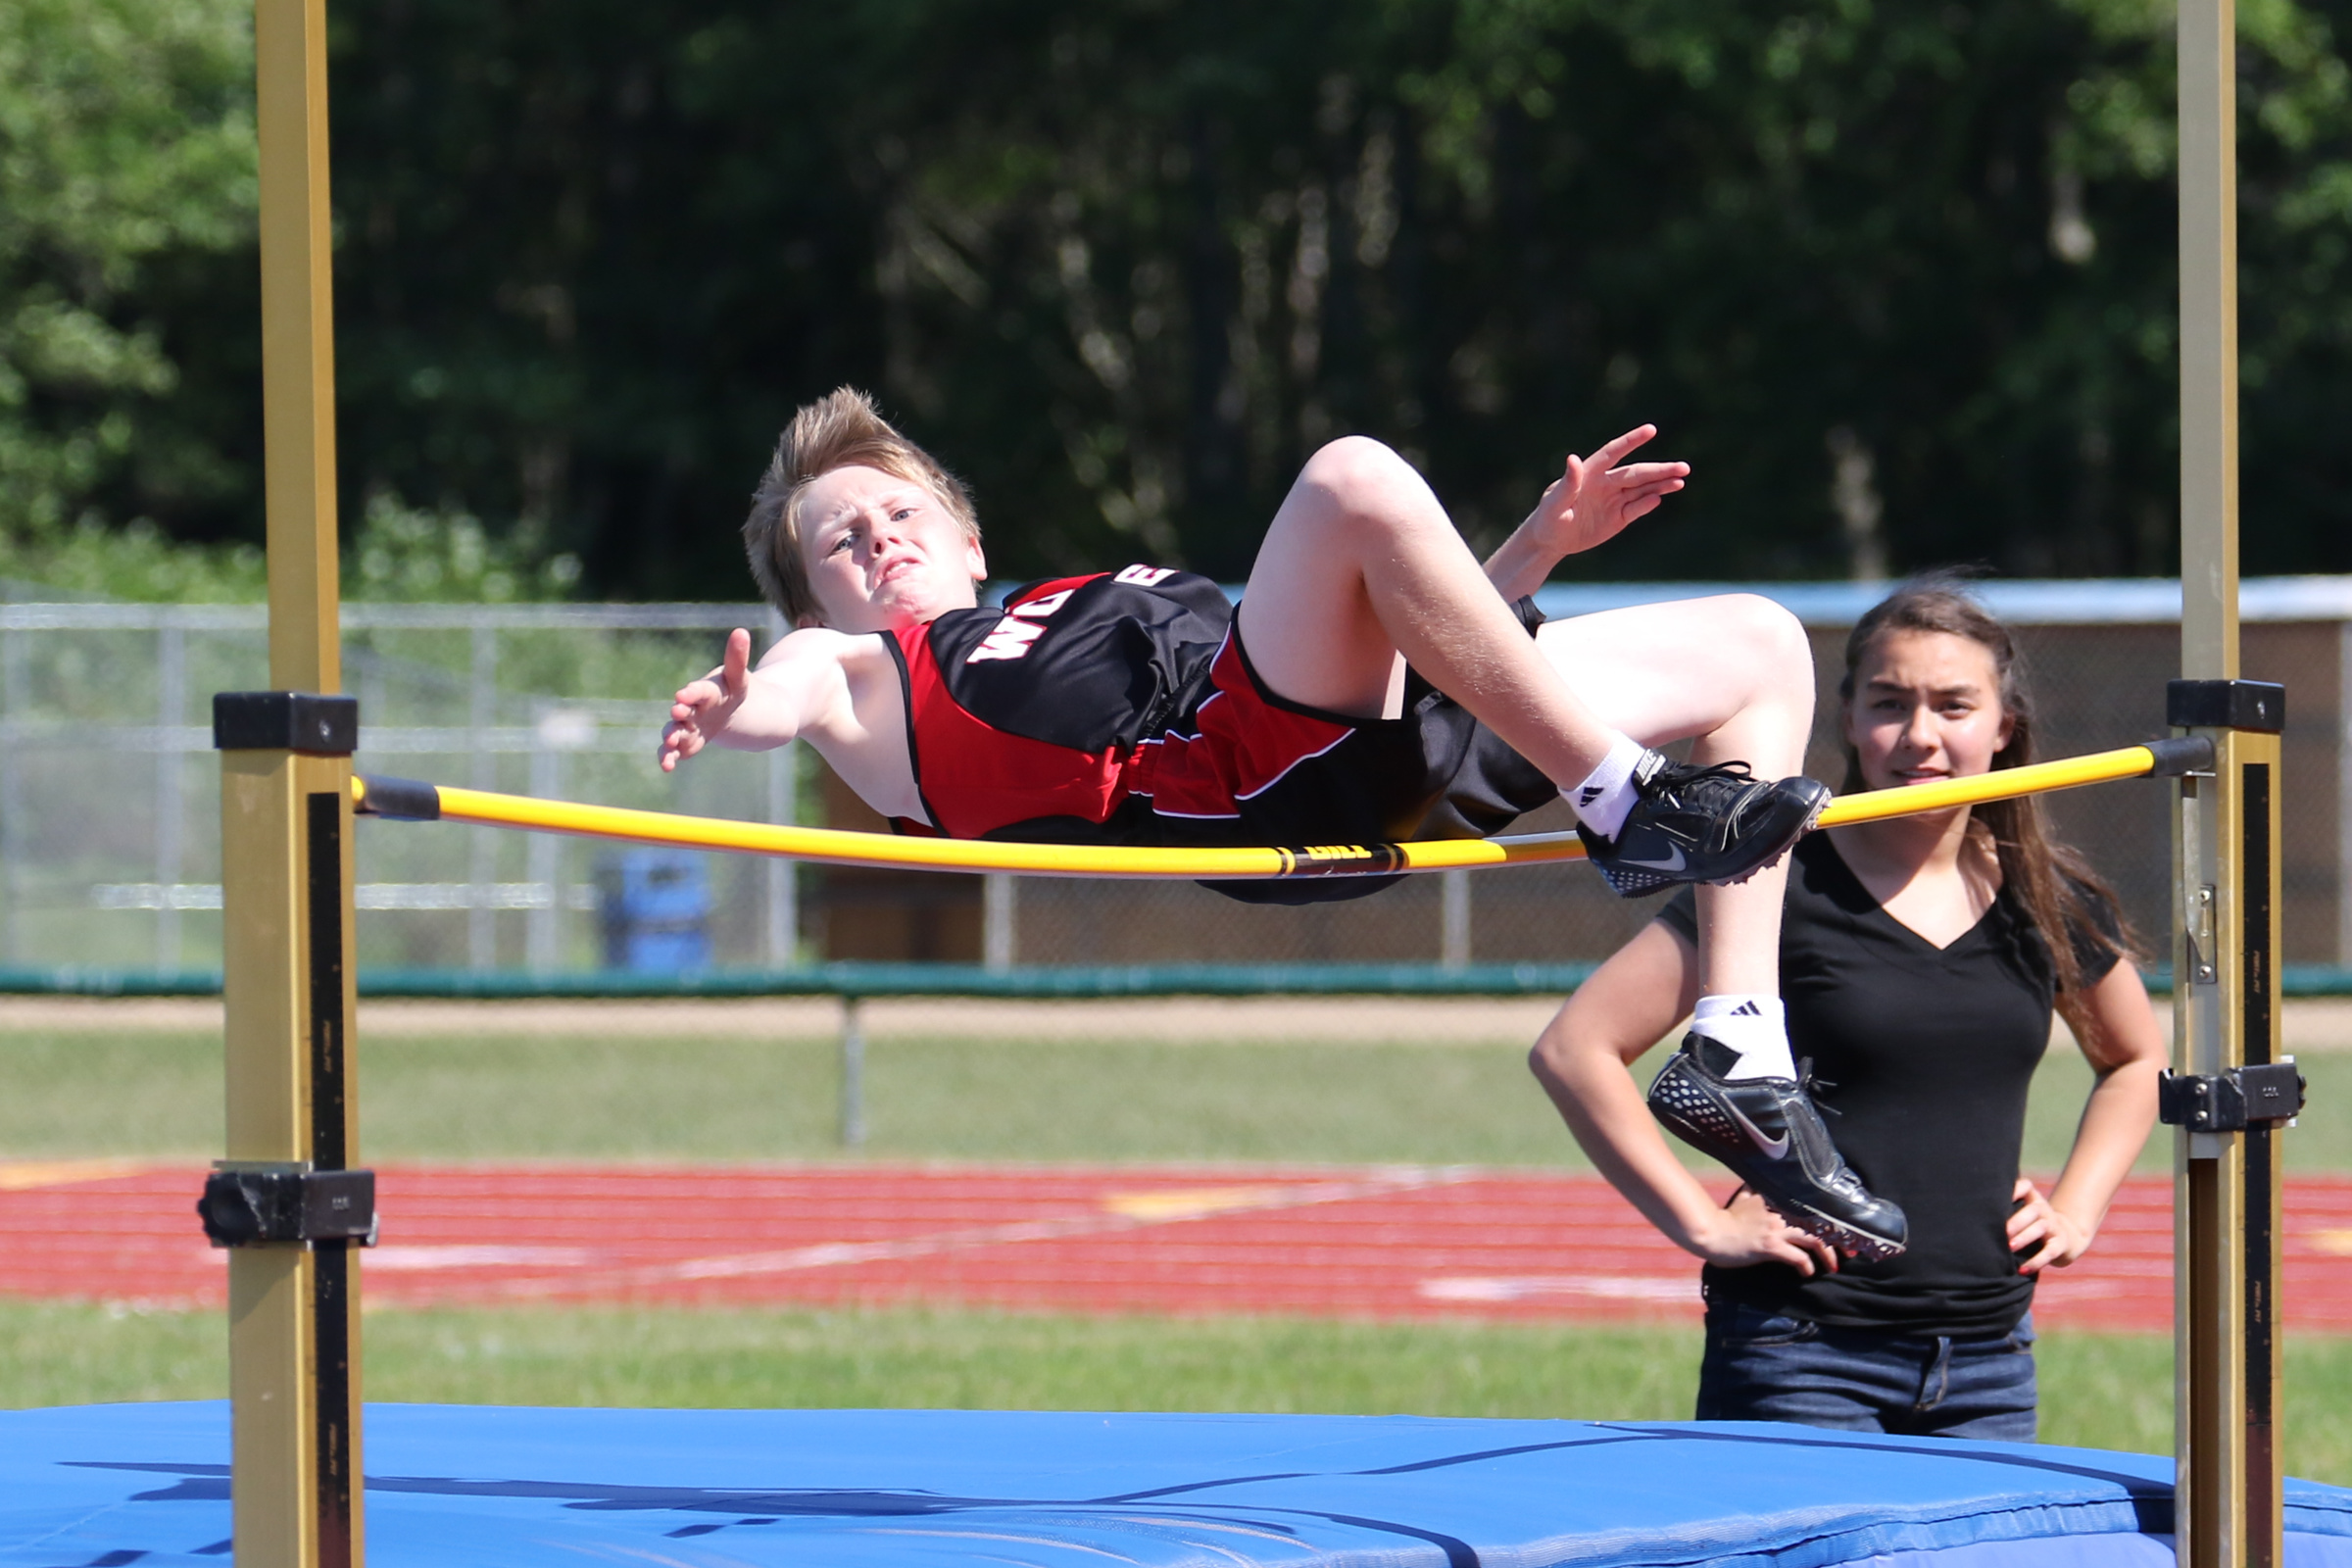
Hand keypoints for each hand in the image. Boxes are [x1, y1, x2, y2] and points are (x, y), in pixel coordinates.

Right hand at [658, 628, 751, 771]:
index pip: (698, 691)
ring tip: (670, 744)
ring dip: (671, 737)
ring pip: (675, 731)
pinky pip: (675, 750)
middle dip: (679, 715)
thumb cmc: (732, 690)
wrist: (732, 711)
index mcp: (705, 690)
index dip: (692, 693)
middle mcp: (692, 707)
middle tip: (676, 715)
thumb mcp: (738, 678)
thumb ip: (737, 658)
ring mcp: (688, 725)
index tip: (683, 695)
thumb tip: (741, 631)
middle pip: (683, 711)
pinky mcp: (687, 741)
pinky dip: (669, 757)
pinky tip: (667, 766)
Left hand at [1520, 425, 1689, 557]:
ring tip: (1681, 479)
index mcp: (1590, 473)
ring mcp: (1615, 499)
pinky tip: (1660, 497)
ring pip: (1643, 489)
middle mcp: (1606, 483)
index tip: (1651, 430)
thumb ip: (1567, 483)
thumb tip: (1573, 458)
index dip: (1631, 441)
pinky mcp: (1619, 517)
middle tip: (1683, 467)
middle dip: (1660, 470)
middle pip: (1637, 473)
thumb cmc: (1547, 518)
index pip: (1614, 452)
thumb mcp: (1554, 503)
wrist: (1550, 541)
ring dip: (1662, 484)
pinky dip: (1648, 503)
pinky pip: (1637, 508)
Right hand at [1691, 1186, 1839, 1275]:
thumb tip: (1757, 1180)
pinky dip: (1807, 1266)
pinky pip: (1798, 1257)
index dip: (1827, 1218)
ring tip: (1832, 1266)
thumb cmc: (1726, 1218)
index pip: (1810, 1206)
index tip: (1838, 1229)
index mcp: (1776, 1199)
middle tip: (1845, 1252)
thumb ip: (1754, 1190)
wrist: (1710, 1233)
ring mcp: (1776, 1229)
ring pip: (1814, 1240)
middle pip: (1819, 1223)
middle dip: (1836, 1239)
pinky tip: (1807, 1273)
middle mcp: (1780, 1212)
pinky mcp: (1771, 1247)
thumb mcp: (1742, 1198)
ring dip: (1827, 1255)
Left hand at [2009, 1176, 2091, 1273]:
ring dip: (2025, 1237)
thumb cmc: (2035, 1224)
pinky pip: (2049, 1252)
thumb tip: (1977, 1206)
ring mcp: (2053, 1228)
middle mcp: (2044, 1211)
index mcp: (2033, 1201)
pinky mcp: (2060, 1245)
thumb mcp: (2024, 1212)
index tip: (2003, 1193)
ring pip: (2041, 1229)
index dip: (2015, 1187)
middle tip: (2001, 1231)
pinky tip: (2023, 1270)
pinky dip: (2036, 1261)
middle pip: (2032, 1210)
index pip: (2026, 1187)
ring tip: (2009, 1247)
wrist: (2068, 1238)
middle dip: (2016, 1220)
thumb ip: (2008, 1206)